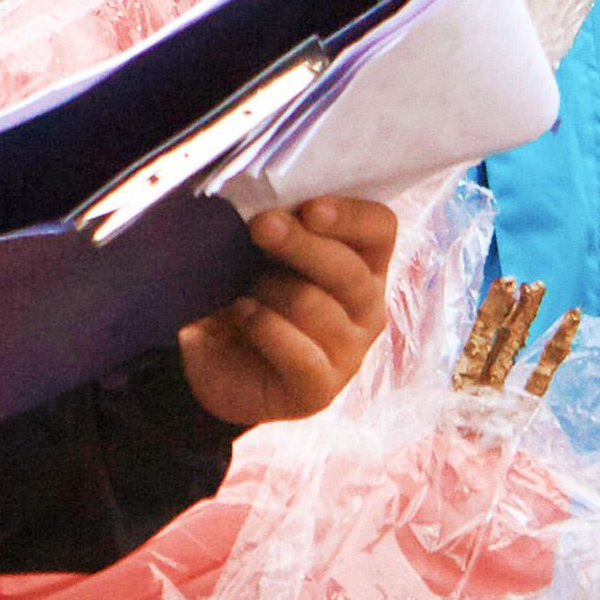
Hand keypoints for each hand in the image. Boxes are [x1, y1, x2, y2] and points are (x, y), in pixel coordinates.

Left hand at [180, 198, 396, 427]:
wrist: (218, 362)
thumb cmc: (251, 292)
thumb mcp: (261, 252)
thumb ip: (277, 226)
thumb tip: (270, 208)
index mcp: (364, 263)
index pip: (380, 228)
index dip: (350, 216)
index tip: (308, 209)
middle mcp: (367, 307)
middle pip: (348, 270)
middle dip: (300, 244)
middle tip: (261, 226)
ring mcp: (350, 353)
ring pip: (314, 306)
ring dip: (269, 289)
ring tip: (245, 290)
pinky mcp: (320, 391)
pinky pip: (298, 353)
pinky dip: (263, 326)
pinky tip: (243, 313)